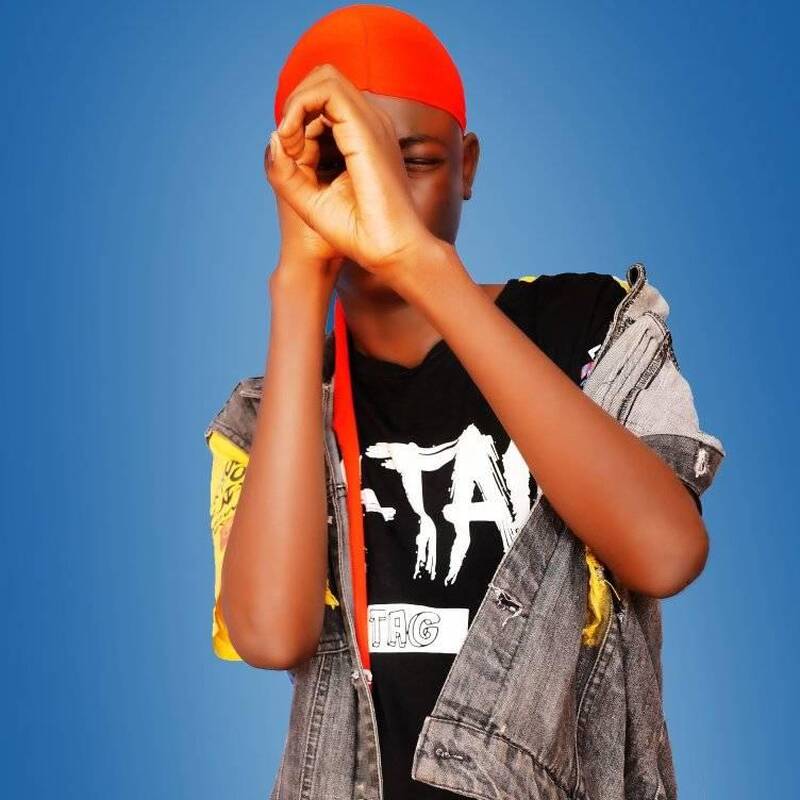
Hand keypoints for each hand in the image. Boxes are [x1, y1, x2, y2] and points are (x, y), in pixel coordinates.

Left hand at [266, 63, 434, 276]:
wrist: (386, 252)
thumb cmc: (355, 234)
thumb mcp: (308, 198)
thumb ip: (286, 169)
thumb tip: (275, 135)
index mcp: (362, 140)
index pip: (320, 106)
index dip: (295, 124)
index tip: (290, 161)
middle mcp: (369, 125)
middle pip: (323, 82)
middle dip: (295, 106)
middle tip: (290, 150)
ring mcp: (371, 123)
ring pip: (324, 78)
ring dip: (295, 105)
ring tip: (292, 147)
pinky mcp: (367, 129)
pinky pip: (327, 90)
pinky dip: (299, 107)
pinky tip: (294, 142)